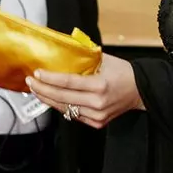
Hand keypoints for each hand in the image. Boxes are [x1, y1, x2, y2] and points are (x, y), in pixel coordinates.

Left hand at [26, 53, 144, 129]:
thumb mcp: (105, 59)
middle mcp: (98, 102)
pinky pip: (73, 115)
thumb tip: (64, 50)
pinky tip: (52, 99)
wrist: (141, 91)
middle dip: (42, 90)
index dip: (49, 79)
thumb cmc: (124, 73)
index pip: (68, 82)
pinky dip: (61, 106)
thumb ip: (85, 57)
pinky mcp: (97, 122)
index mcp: (100, 85)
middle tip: (30, 82)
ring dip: (48, 99)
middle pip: (62, 97)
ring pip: (65, 109)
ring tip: (37, 90)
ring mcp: (97, 115)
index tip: (37, 74)